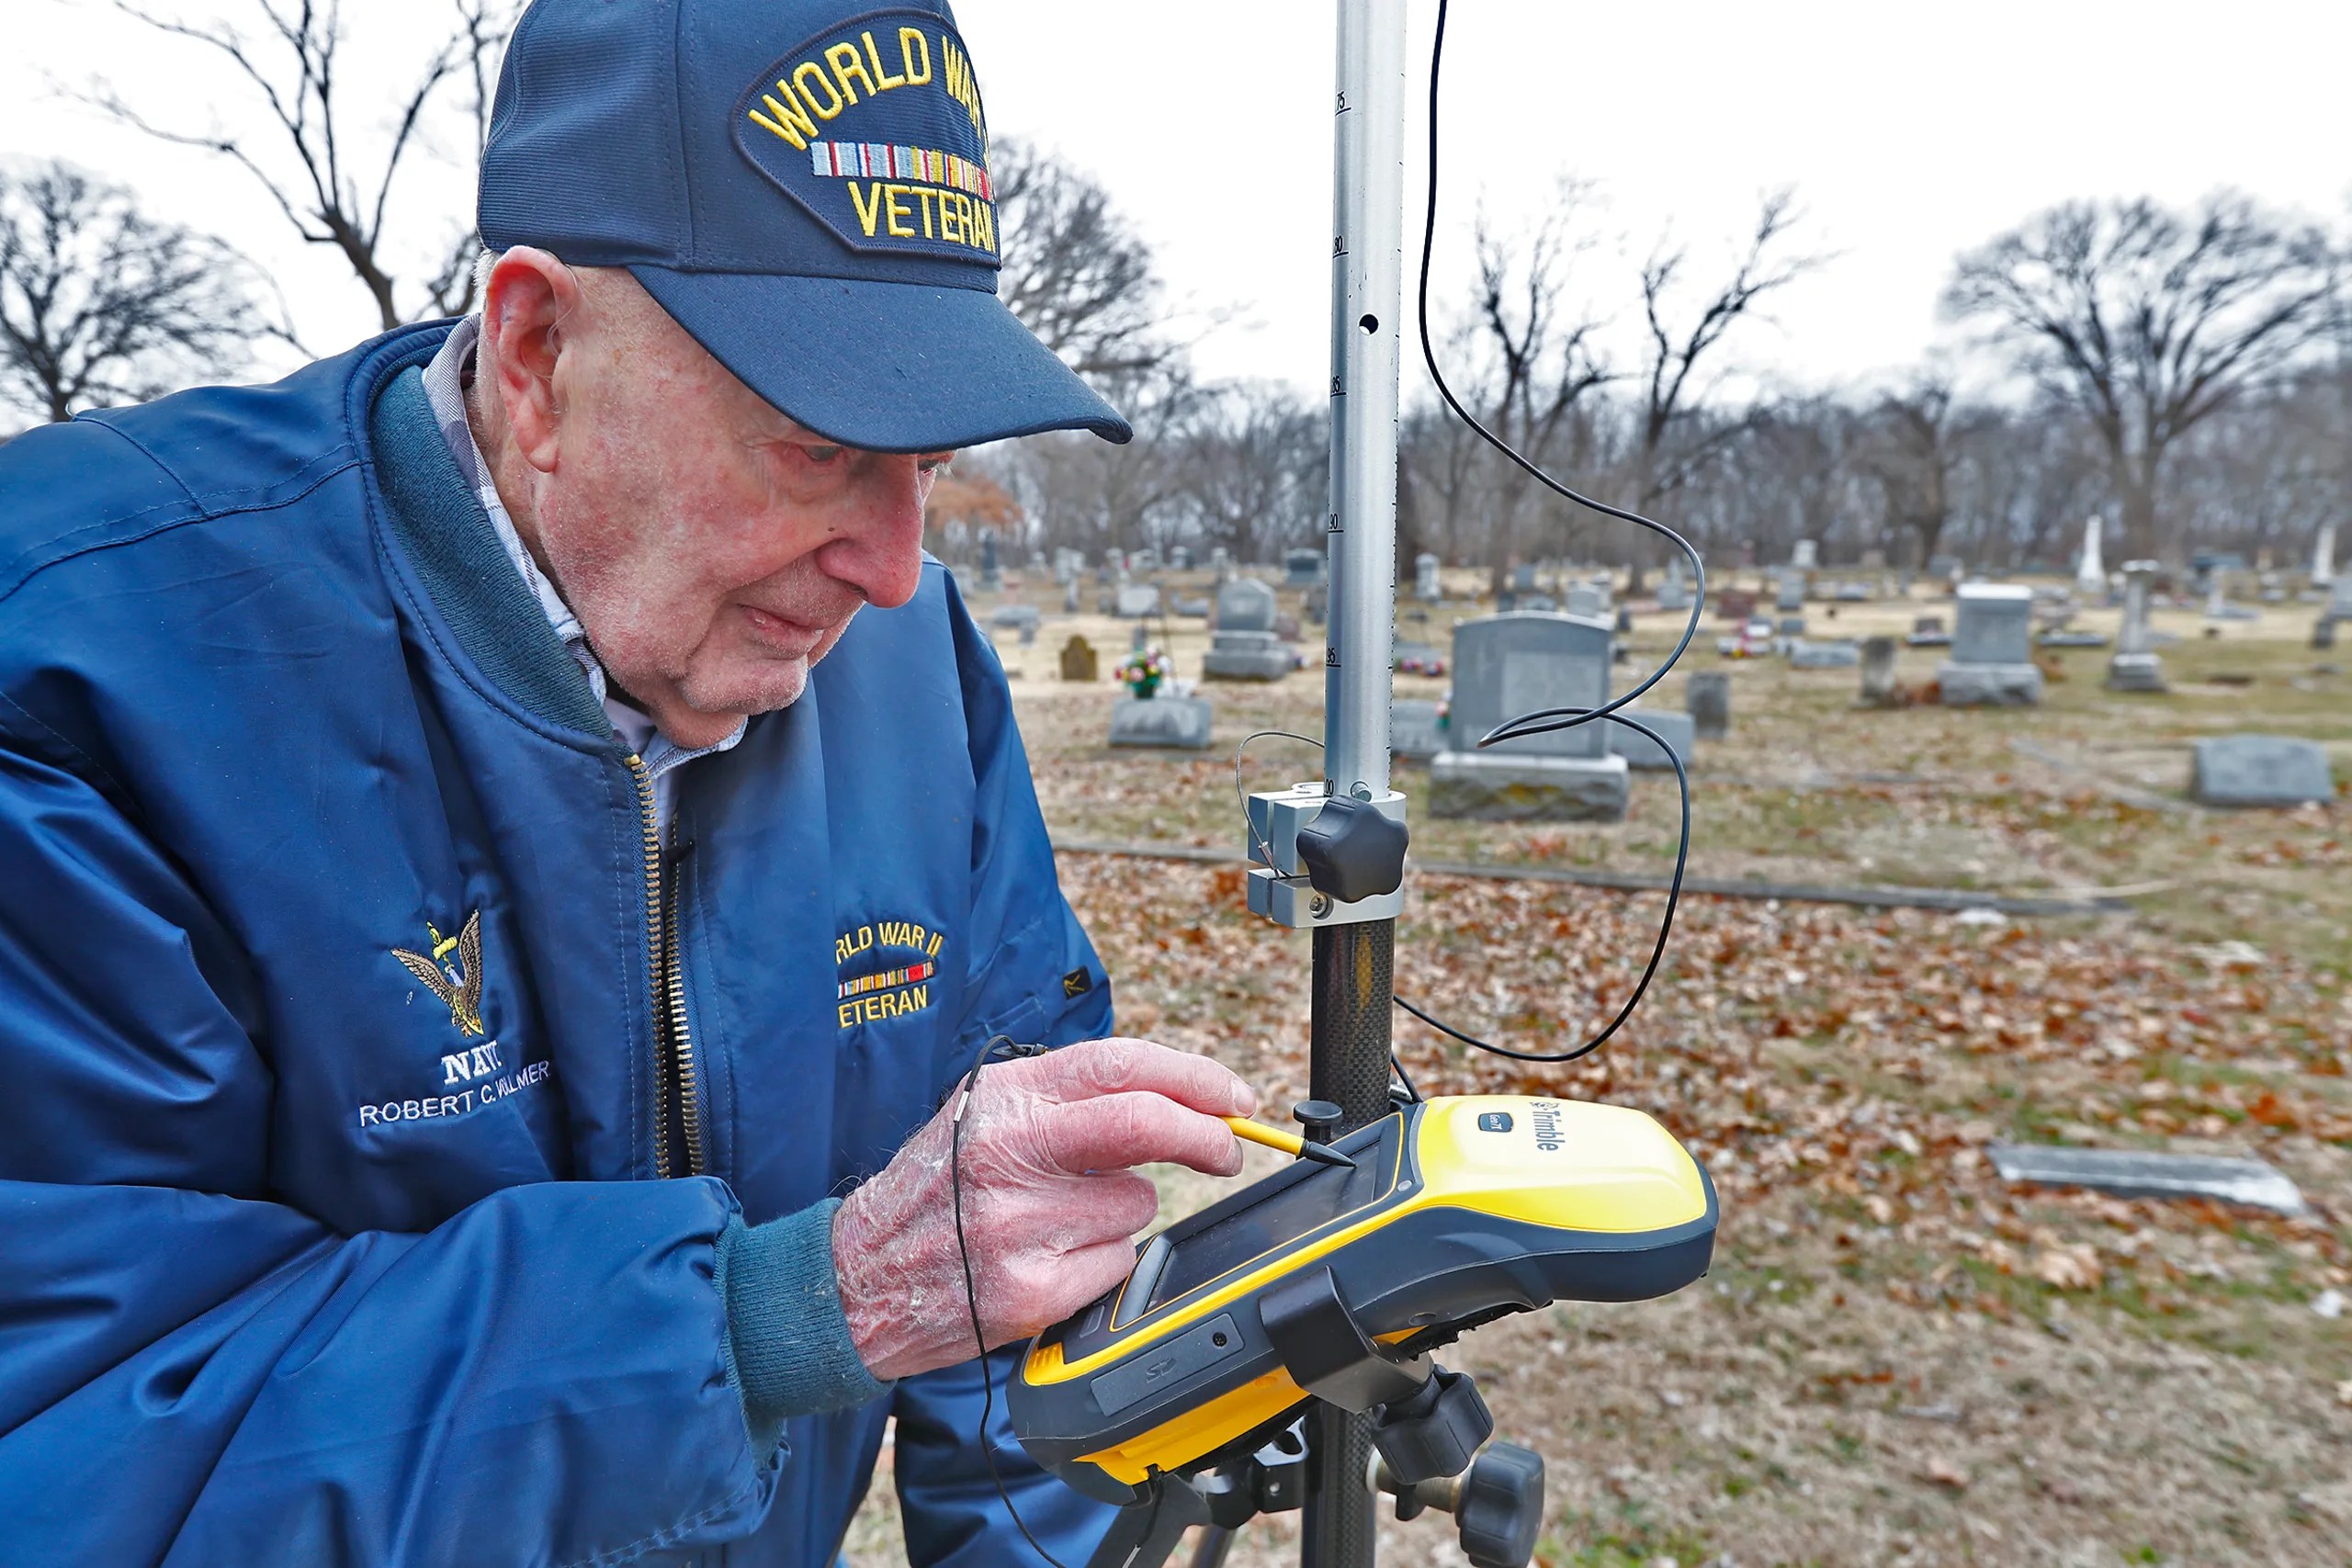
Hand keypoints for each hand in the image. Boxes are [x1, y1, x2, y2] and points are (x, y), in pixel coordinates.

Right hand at [831, 1037, 1253, 1381]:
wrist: (856, 1278)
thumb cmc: (933, 1191)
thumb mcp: (981, 1115)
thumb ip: (1064, 1100)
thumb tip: (1173, 1098)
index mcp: (1004, 1098)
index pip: (1121, 1066)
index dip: (1194, 1078)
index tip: (1232, 1099)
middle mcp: (1009, 1152)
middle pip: (1144, 1124)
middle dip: (1206, 1136)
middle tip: (1226, 1150)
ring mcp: (1019, 1224)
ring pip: (1134, 1205)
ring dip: (1118, 1213)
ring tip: (1055, 1222)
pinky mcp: (1029, 1290)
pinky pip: (1115, 1264)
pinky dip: (1099, 1264)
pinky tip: (1046, 1261)